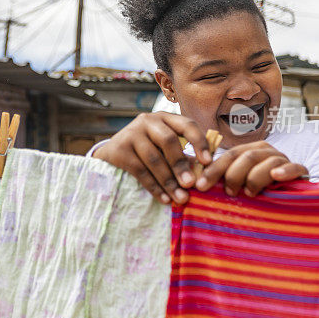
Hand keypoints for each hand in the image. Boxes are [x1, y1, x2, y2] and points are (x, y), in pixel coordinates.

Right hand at [92, 112, 212, 203]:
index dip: (199, 142)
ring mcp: (131, 133)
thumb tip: (202, 175)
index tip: (208, 162)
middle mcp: (148, 121)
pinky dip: (154, 187)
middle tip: (191, 184)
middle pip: (168, 141)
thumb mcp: (163, 147)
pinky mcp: (119, 149)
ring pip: (154, 158)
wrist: (110, 154)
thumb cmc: (145, 151)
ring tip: (180, 197)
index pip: (187, 124)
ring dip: (169, 181)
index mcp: (165, 118)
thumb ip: (181, 155)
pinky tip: (164, 198)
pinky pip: (140, 171)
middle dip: (181, 164)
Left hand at [194, 141, 307, 196]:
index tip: (200, 186)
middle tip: (229, 192)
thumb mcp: (239, 186)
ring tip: (249, 193)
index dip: (213, 170)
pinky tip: (276, 176)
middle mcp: (265, 152)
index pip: (228, 155)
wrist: (292, 200)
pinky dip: (285, 170)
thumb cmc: (259, 193)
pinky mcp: (300, 171)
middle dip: (233, 174)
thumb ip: (223, 181)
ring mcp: (283, 160)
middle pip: (246, 156)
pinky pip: (294, 167)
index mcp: (249, 151)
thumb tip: (197, 185)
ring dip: (254, 178)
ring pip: (267, 161)